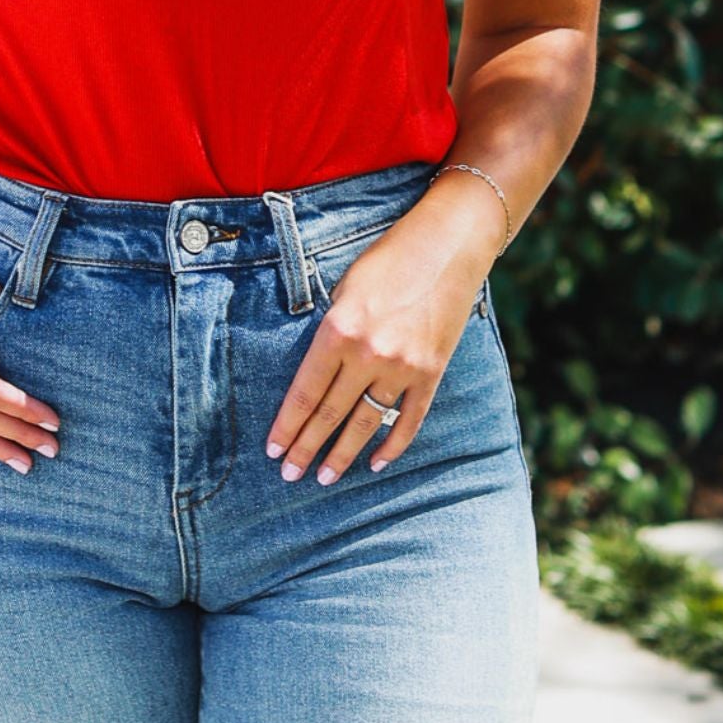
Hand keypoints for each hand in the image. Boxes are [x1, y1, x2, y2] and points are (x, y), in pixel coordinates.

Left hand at [266, 211, 489, 485]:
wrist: (449, 244)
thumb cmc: (389, 258)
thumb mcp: (344, 287)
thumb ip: (329, 332)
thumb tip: (315, 374)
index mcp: (339, 330)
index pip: (305, 392)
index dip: (287, 425)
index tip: (273, 450)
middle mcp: (369, 354)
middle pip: (330, 414)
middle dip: (306, 448)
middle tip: (289, 475)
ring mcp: (404, 366)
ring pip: (366, 423)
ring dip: (344, 454)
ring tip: (325, 478)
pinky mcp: (432, 371)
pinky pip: (410, 418)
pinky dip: (393, 444)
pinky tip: (376, 463)